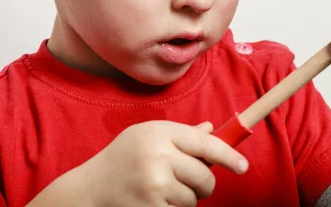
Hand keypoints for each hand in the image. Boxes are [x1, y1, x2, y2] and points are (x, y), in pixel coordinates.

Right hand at [78, 121, 247, 206]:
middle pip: (204, 176)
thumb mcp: (147, 136)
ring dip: (185, 200)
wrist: (87, 191)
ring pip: (193, 199)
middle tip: (187, 182)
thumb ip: (181, 135)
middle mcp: (158, 157)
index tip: (243, 166)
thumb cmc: (122, 159)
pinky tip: (155, 202)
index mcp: (160, 133)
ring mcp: (154, 185)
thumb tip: (212, 130)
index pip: (206, 144)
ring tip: (160, 191)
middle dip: (203, 184)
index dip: (229, 156)